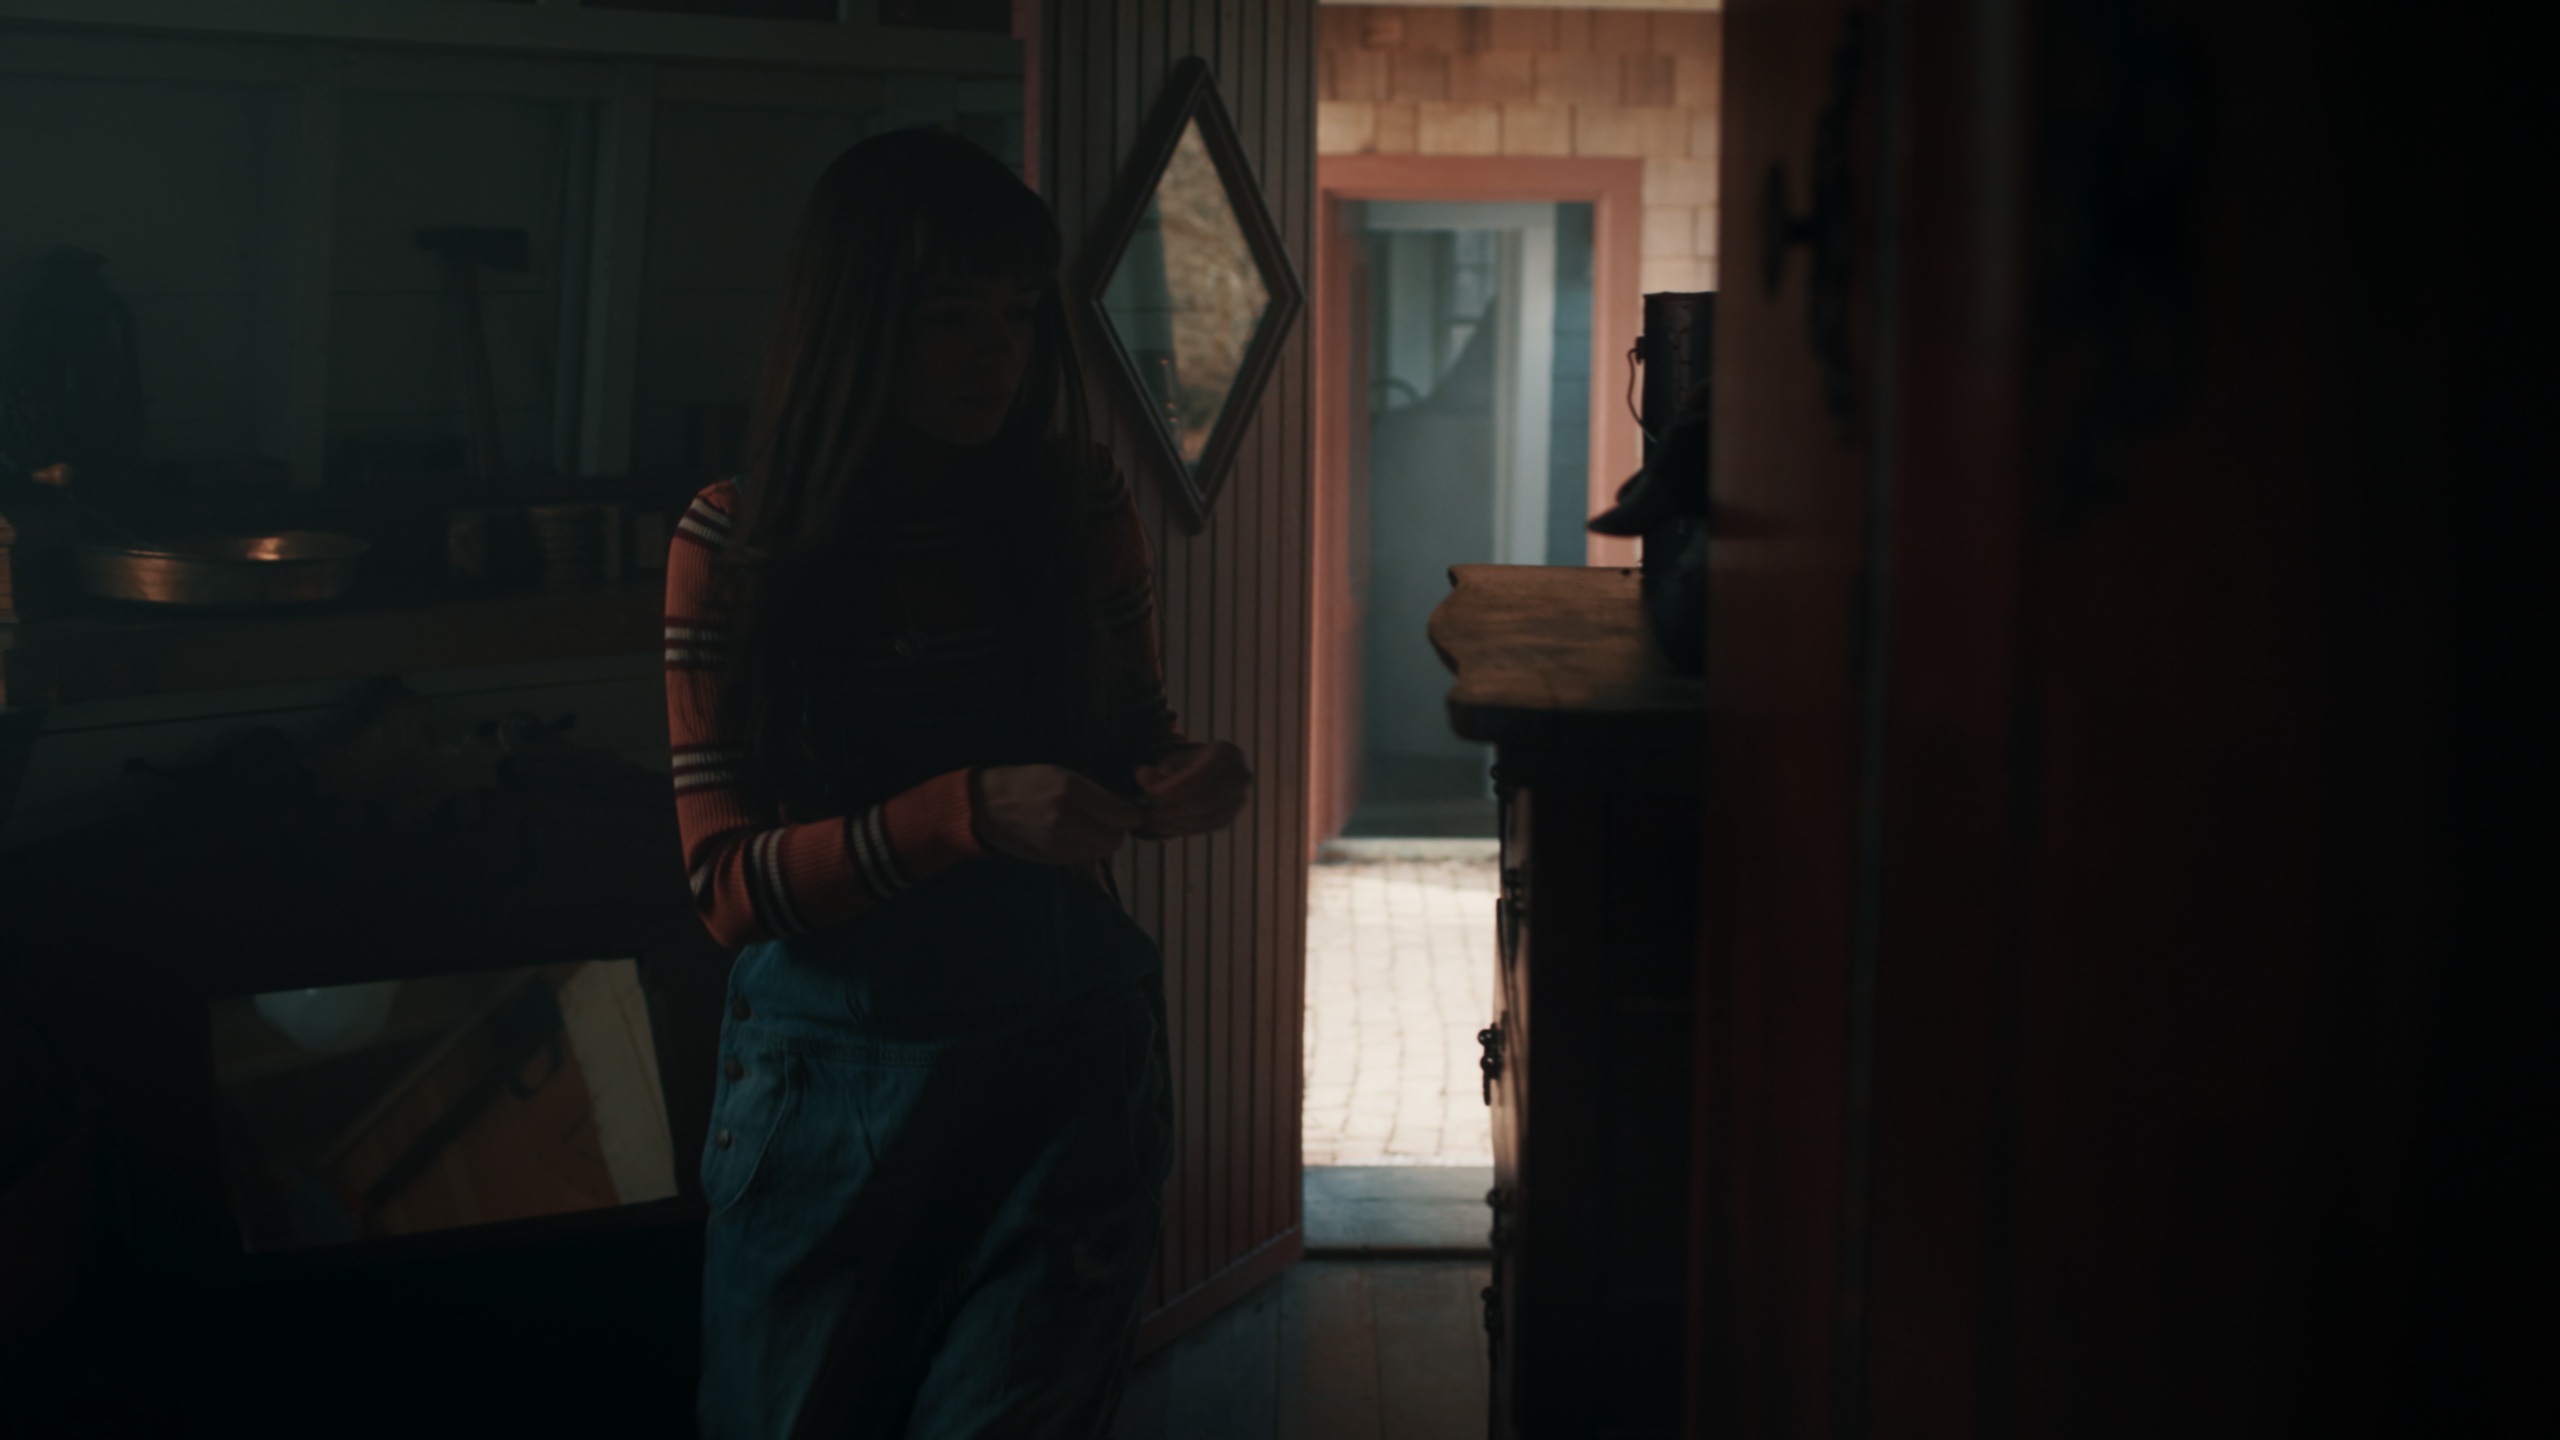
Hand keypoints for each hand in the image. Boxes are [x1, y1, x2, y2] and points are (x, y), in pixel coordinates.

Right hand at [971, 764, 1147, 864]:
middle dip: (1118, 830)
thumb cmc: (1025, 783)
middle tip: (1111, 821)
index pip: (1121, 814)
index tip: (1132, 812)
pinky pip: (1083, 858)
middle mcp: (1067, 818)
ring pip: (1101, 851)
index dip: (1132, 815)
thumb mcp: (1060, 774)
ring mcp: (1058, 842)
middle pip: (1115, 838)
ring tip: (1090, 827)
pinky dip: (1085, 849)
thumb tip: (1125, 807)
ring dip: (1101, 841)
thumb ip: (1092, 792)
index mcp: (1071, 789)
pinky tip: (1073, 836)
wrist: (985, 806)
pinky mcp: (1051, 858)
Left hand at [1133, 742, 1251, 839]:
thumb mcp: (1169, 760)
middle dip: (1175, 807)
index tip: (1149, 790)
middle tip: (1149, 809)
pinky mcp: (1229, 818)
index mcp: (1227, 753)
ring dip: (1176, 822)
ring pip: (1208, 817)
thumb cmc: (1182, 763)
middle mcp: (1240, 776)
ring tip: (1151, 818)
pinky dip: (1182, 829)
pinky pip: (1206, 828)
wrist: (1199, 772)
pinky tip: (1161, 827)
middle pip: (1208, 798)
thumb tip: (1144, 776)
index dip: (1175, 786)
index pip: (1203, 773)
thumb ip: (1157, 770)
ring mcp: (1238, 800)